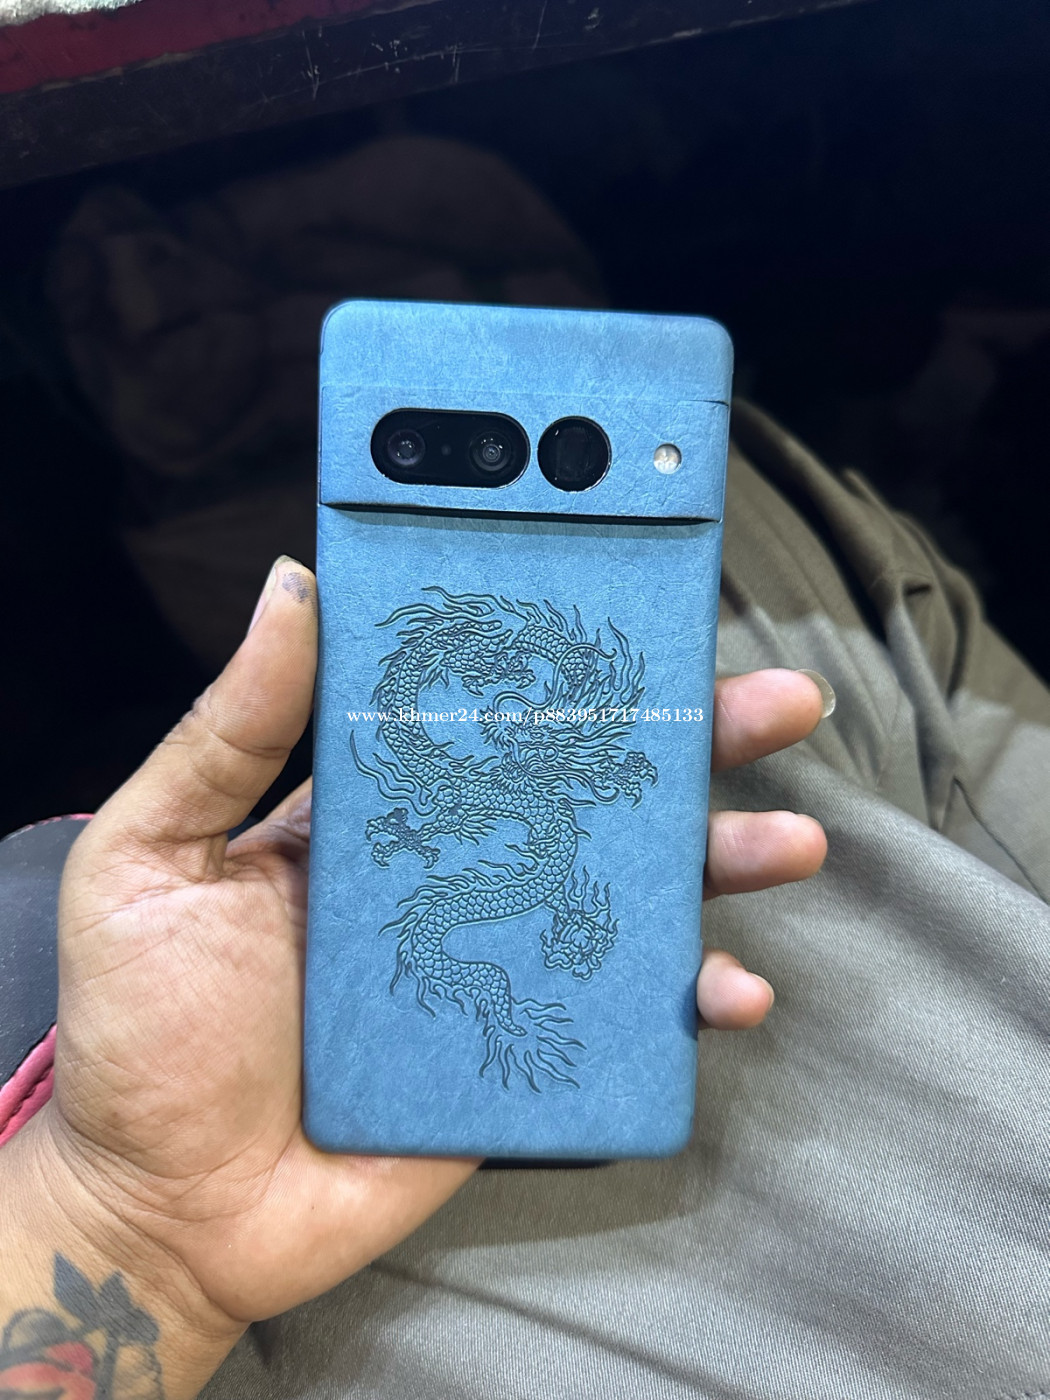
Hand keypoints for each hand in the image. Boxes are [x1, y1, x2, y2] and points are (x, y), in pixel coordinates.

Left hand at [18, 558, 825, 1363]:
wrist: (169, 1204)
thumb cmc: (146, 1024)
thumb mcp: (156, 854)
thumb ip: (229, 730)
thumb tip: (294, 584)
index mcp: (382, 813)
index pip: (492, 716)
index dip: (566, 663)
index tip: (639, 608)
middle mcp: (457, 872)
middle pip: (590, 791)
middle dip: (691, 746)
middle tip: (778, 702)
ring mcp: (499, 961)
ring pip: (630, 895)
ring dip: (720, 862)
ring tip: (790, 840)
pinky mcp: (523, 1052)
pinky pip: (623, 1019)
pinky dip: (688, 1003)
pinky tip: (730, 988)